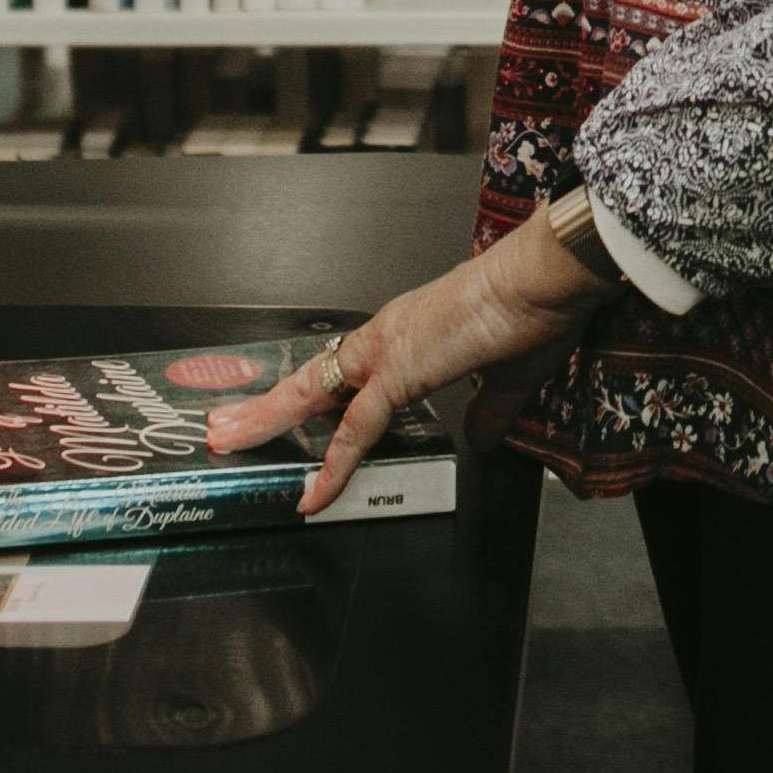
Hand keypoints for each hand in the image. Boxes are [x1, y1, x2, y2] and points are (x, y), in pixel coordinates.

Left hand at [203, 215, 604, 515]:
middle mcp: (386, 336)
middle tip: (227, 427)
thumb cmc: (534, 312)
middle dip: (266, 406)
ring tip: (231, 442)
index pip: (347, 372)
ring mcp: (386, 350)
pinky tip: (315, 494)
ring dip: (267, 419)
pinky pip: (355, 429)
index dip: (315, 397)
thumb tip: (482, 438)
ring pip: (311, 393)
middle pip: (311, 378)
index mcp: (408, 334)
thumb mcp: (507, 377)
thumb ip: (489, 411)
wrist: (545, 279)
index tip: (288, 415)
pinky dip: (332, 465)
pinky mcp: (398, 371)